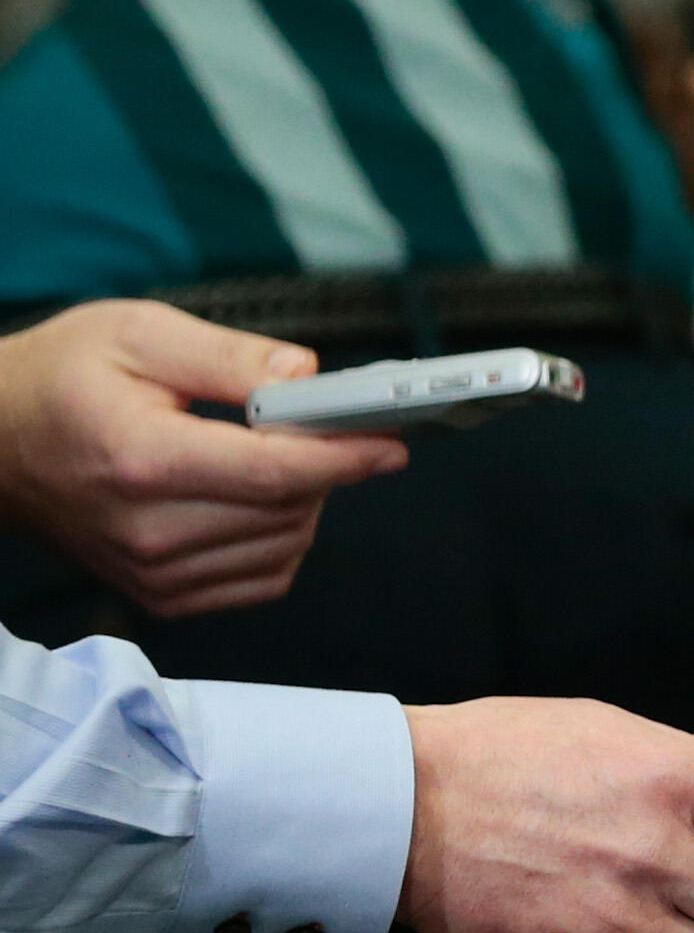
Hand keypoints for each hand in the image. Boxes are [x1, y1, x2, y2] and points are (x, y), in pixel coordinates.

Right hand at [0, 301, 405, 614]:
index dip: (345, 457)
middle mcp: (148, 530)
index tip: (392, 443)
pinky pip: (263, 579)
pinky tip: (254, 501)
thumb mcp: (138, 334)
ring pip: (286, 548)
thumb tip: (307, 375)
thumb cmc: (63, 380)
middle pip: (289, 512)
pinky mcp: (164, 598)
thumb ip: (229, 355)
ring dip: (303, 504)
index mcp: (142, 459)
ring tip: (269, 458)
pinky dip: (280, 540)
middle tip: (318, 428)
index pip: (273, 473)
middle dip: (322, 468)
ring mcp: (155, 574)